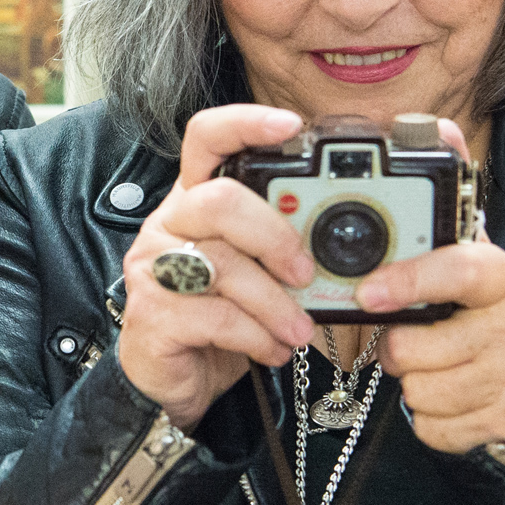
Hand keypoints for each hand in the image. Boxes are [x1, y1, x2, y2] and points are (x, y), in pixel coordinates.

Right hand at [117, 105, 315, 429]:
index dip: (245, 123)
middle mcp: (169, 223)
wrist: (176, 381)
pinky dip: (256, 336)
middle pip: (218, 200)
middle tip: (306, 273)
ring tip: (298, 331)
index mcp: (196, 200)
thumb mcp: (259, 275)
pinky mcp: (150, 313)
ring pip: (222, 265)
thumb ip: (289, 250)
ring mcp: (152, 267)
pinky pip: (215, 315)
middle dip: (275, 236)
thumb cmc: (222, 319)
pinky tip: (272, 350)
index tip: (292, 126)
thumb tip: (355, 250)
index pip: (206, 138)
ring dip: (275, 303)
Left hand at [356, 120, 504, 453]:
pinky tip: (446, 393)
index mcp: (502, 276)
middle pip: (418, 345)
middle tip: (409, 335)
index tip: (366, 292)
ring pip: (419, 388)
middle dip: (399, 345)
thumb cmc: (481, 308)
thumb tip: (437, 125)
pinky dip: (427, 416)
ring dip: (412, 380)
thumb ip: (445, 195)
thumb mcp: (468, 251)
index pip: (457, 272)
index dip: (407, 281)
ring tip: (432, 362)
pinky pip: (431, 426)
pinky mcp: (502, 424)